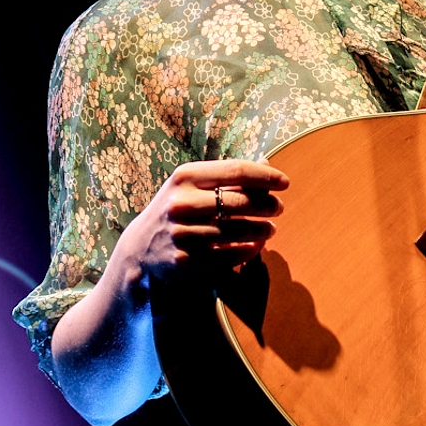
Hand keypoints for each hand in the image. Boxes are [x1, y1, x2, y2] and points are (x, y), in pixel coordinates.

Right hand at [118, 159, 289, 285]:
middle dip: (267, 205)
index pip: (236, 171)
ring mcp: (182, 233)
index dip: (265, 177)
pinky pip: (228, 256)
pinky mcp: (185, 260)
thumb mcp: (193, 185)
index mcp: (185, 176)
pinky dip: (248, 251)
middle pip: (240, 202)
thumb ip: (228, 175)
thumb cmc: (178, 208)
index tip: (284, 183)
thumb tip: (267, 165)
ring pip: (237, 231)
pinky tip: (256, 246)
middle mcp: (181, 203)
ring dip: (262, 230)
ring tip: (270, 228)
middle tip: (279, 208)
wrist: (141, 247)